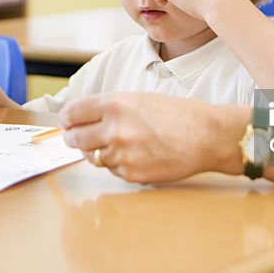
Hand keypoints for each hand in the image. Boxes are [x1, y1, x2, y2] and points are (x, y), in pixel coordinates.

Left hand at [58, 92, 247, 182]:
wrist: (206, 136)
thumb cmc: (176, 115)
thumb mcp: (139, 98)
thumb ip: (108, 107)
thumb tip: (81, 118)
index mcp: (114, 104)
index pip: (71, 114)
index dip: (68, 120)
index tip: (69, 123)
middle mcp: (114, 129)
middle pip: (74, 139)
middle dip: (77, 138)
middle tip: (83, 137)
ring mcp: (122, 154)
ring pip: (92, 157)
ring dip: (100, 152)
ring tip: (122, 144)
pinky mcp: (131, 174)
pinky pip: (112, 171)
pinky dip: (119, 164)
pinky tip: (137, 155)